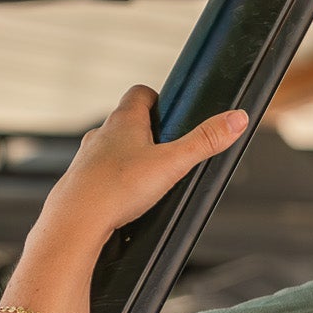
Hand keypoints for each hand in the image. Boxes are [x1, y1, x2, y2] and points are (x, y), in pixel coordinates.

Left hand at [41, 85, 247, 237]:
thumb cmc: (117, 188)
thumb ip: (205, 141)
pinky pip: (103, 174)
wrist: (76, 220)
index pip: (140, 93)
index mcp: (124, 121)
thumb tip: (236, 118)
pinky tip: (129, 199)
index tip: (172, 112)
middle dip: (150, 132)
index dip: (158, 99)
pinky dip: (117, 181)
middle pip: (128, 121)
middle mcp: (102, 134)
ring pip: (114, 149)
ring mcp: (89, 158)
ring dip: (132, 158)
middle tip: (170, 151)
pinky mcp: (82, 181)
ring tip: (151, 179)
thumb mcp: (173, 163)